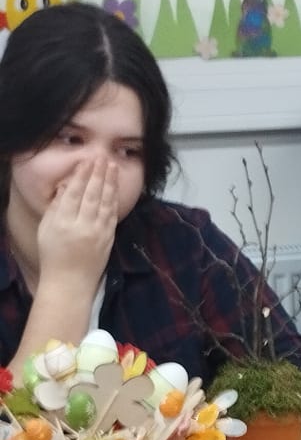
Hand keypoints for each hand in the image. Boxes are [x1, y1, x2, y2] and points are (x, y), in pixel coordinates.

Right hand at [36, 156, 118, 289]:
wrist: (70, 282)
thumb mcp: (46, 230)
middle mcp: (82, 227)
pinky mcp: (108, 239)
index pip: (74, 194)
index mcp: (63, 223)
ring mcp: (98, 234)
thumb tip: (66, 186)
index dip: (82, 176)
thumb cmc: (53, 255)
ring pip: (105, 203)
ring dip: (110, 183)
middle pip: (92, 195)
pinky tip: (115, 188)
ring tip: (112, 166)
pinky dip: (114, 200)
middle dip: (98, 174)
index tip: (87, 161)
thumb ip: (55, 207)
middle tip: (103, 157)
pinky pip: (112, 215)